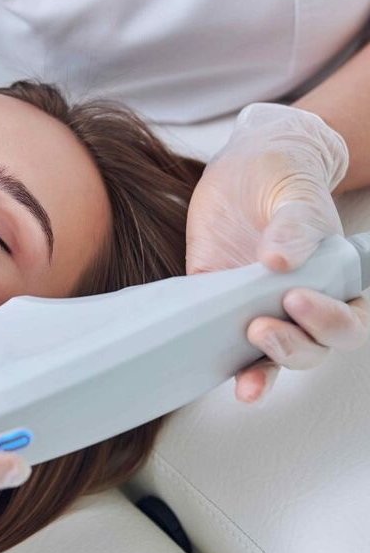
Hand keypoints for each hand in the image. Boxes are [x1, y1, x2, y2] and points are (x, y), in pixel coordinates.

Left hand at [185, 102, 369, 402]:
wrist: (244, 171)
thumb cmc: (283, 180)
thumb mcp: (294, 193)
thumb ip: (295, 224)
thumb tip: (280, 260)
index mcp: (335, 284)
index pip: (347, 323)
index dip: (328, 322)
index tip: (296, 298)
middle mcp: (299, 307)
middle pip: (310, 350)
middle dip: (290, 348)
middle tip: (260, 328)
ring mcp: (258, 312)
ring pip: (268, 360)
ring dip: (259, 373)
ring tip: (245, 381)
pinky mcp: (218, 311)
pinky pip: (221, 346)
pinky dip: (218, 362)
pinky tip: (206, 371)